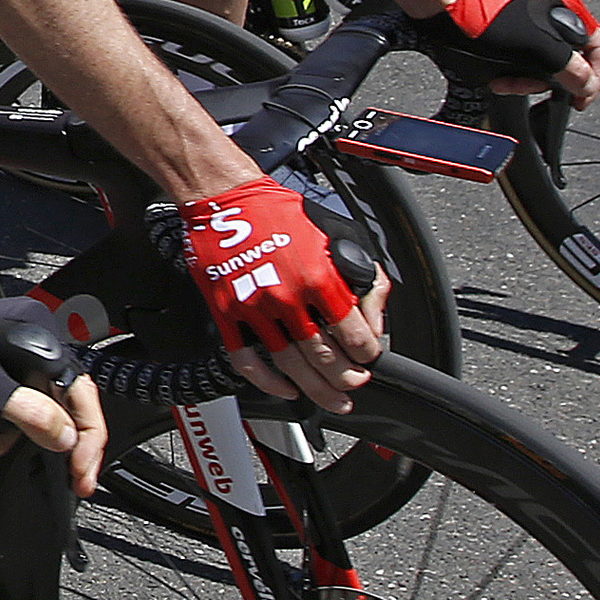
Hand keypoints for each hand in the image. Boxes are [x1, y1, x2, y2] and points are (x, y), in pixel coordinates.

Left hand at [0, 285, 107, 495]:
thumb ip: (25, 412)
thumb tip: (66, 437)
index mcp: (37, 331)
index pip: (81, 392)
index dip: (86, 439)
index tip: (81, 477)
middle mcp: (30, 338)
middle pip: (55, 407)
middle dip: (27, 441)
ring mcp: (11, 353)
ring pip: (28, 414)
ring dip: (0, 439)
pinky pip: (8, 409)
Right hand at [169, 178, 386, 413]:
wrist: (226, 198)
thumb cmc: (279, 211)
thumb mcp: (337, 234)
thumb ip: (363, 276)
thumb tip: (373, 317)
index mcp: (318, 276)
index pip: (354, 335)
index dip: (367, 354)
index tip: (368, 359)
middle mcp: (287, 296)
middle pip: (325, 357)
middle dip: (347, 379)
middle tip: (354, 384)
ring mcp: (254, 308)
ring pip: (291, 365)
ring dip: (315, 390)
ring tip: (332, 401)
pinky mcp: (226, 313)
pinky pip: (247, 360)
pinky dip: (268, 381)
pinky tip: (285, 389)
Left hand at [416, 0, 599, 108]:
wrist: (443, 9)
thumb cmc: (483, 16)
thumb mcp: (538, 48)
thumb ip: (570, 68)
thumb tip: (587, 84)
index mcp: (566, 5)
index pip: (598, 46)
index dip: (594, 76)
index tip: (582, 98)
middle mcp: (551, 11)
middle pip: (569, 59)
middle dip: (549, 80)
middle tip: (534, 89)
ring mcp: (529, 21)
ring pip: (543, 64)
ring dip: (527, 80)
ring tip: (507, 82)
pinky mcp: (509, 32)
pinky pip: (522, 61)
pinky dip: (513, 73)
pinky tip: (498, 77)